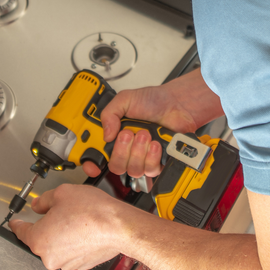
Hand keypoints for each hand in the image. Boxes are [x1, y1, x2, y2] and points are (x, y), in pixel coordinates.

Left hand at [9, 184, 129, 269]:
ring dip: (61, 234)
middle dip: (46, 225)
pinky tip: (83, 228)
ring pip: (57, 246)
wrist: (118, 226)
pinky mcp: (82, 264)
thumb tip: (38, 204)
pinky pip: (71, 251)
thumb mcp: (61, 193)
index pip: (21, 231)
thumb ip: (43, 200)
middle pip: (40, 239)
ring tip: (76, 218)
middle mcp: (51, 257)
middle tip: (59, 211)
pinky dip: (74, 242)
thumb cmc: (92, 212)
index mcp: (39, 240)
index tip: (16, 222)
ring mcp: (67, 263)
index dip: (17, 223)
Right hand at [86, 69, 221, 178]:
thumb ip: (109, 113)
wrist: (178, 104)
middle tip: (129, 134)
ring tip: (146, 135)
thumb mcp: (126, 99)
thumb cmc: (154, 100)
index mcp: (114, 134)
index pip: (97, 154)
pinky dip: (152, 156)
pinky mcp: (156, 161)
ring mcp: (141, 156)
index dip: (91, 163)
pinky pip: (150, 170)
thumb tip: (105, 135)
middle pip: (115, 166)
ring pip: (133, 170)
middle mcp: (126, 148)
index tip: (93, 164)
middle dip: (122, 151)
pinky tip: (156, 143)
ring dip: (139, 151)